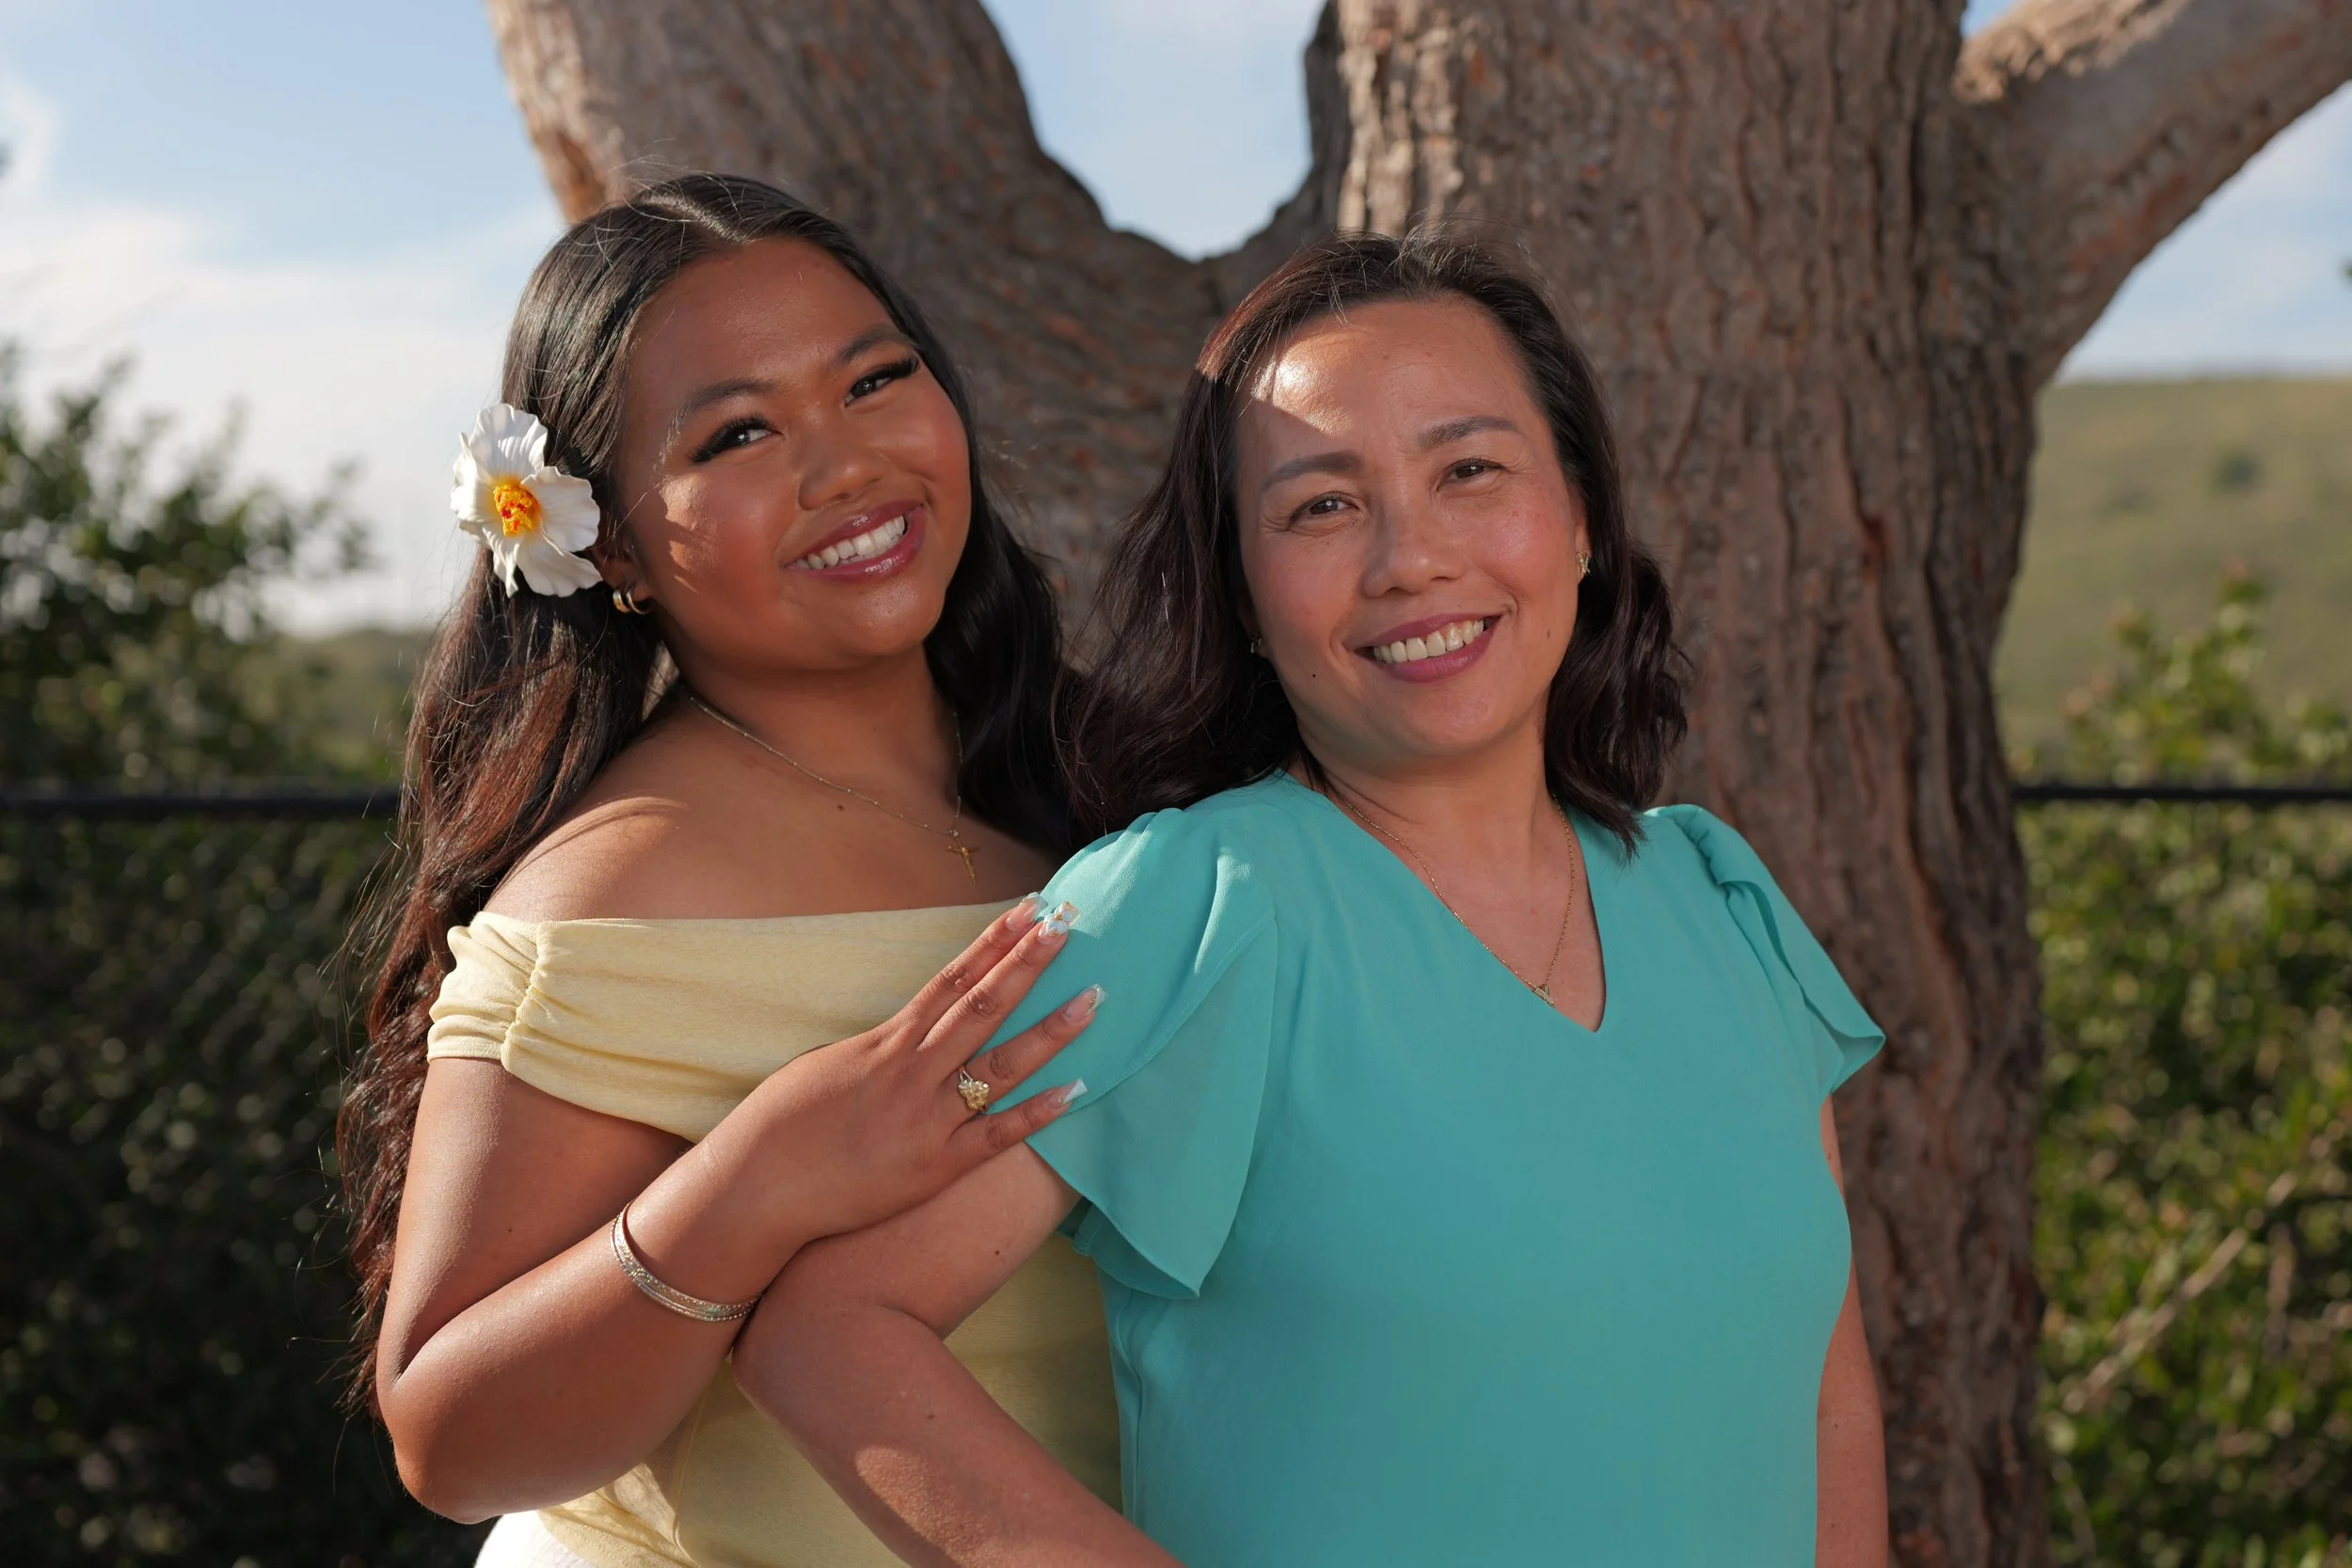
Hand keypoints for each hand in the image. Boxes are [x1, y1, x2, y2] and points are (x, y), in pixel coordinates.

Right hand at [728, 896, 1094, 1244]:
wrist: (757, 1189)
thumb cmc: (781, 1127)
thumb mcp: (825, 1066)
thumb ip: (873, 1049)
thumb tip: (901, 1036)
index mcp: (886, 1042)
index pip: (952, 979)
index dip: (993, 942)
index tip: (1029, 909)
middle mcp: (912, 1072)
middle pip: (983, 1006)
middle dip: (1029, 964)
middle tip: (1070, 925)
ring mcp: (927, 1119)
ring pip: (1001, 1066)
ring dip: (1050, 1031)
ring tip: (1093, 997)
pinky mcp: (935, 1167)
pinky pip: (997, 1137)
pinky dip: (1037, 1114)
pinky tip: (1077, 1090)